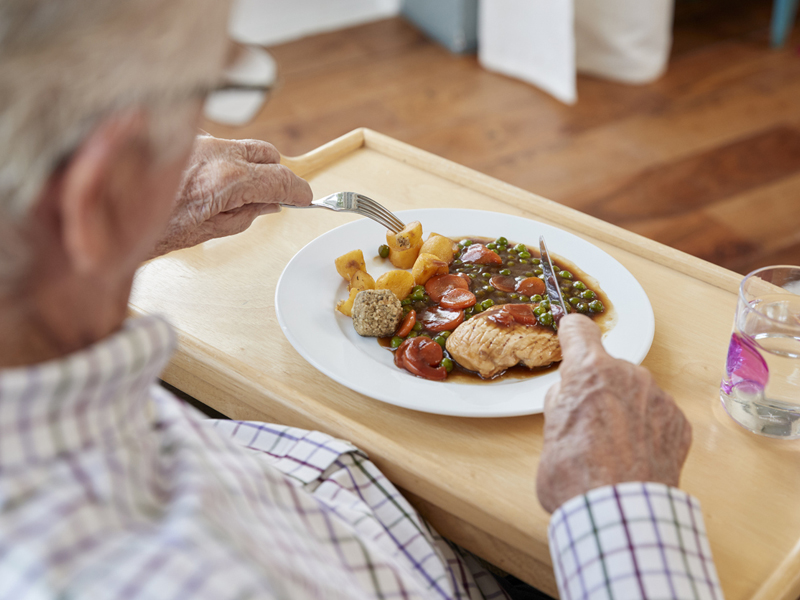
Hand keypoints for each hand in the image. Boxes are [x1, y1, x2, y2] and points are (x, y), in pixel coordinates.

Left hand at [151, 136, 311, 256]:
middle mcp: (216, 153)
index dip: (298, 190)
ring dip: (250, 165)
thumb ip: (248, 214)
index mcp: (228, 181)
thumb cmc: (155, 230)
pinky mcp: (183, 138)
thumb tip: (270, 204)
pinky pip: (216, 144)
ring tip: (239, 190)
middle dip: (276, 173)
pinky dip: (222, 159)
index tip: (305, 198)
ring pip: (243, 146)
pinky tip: (209, 180)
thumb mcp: (212, 232)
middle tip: (274, 195)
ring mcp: (199, 142)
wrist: (111, 217)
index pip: (281, 178)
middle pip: (268, 153)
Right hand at [536, 314, 691, 512]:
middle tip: (587, 423)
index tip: (570, 337)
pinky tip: (635, 455)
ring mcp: (658, 397)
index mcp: (589, 371)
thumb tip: (571, 394)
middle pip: (609, 368)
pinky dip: (647, 429)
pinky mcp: (679, 422)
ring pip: (635, 391)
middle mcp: (628, 374)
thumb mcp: (549, 431)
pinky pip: (657, 415)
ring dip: (625, 408)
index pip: (578, 329)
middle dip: (599, 387)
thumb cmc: (575, 475)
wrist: (618, 514)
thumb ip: (562, 402)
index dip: (571, 334)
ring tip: (613, 447)